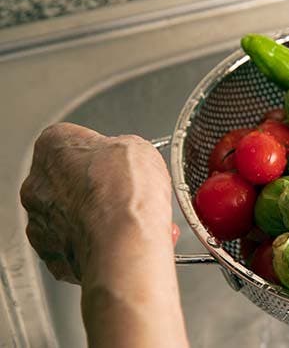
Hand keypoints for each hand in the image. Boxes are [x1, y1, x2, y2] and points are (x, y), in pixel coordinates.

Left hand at [20, 122, 174, 283]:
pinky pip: (80, 247)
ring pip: (75, 218)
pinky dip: (101, 246)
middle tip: (129, 194)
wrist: (125, 242)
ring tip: (132, 221)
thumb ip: (122, 149)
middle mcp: (39, 186)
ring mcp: (43, 225)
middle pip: (72, 183)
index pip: (75, 142)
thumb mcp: (139, 147)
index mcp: (52, 148)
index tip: (122, 162)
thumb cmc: (125, 195)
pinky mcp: (55, 257)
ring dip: (101, 219)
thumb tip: (128, 158)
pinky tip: (125, 241)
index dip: (105, 154)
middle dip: (100, 189)